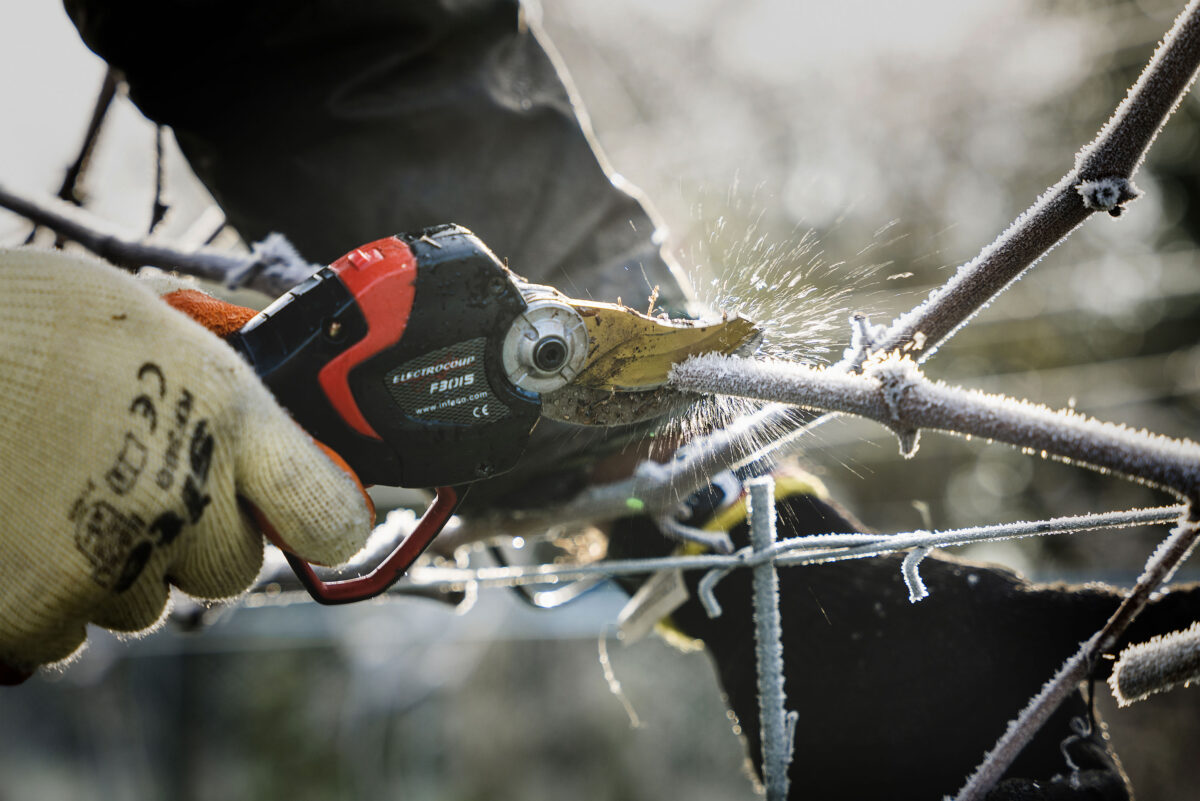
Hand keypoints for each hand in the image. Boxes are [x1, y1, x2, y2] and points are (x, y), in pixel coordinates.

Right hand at [0, 248, 372, 681]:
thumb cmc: (23, 320)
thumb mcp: (144, 315)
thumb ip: (211, 372)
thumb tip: (248, 392)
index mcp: (230, 415)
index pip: (329, 514)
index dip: (327, 521)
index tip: (318, 518)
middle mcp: (188, 498)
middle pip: (232, 569)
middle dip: (196, 540)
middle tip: (135, 486)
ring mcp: (113, 560)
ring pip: (143, 602)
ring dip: (112, 564)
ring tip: (52, 493)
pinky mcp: (37, 609)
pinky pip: (63, 634)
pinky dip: (42, 597)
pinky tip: (14, 531)